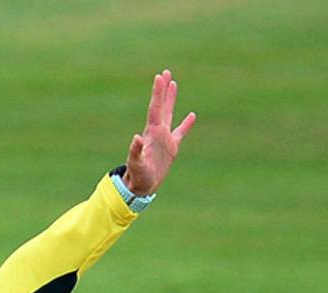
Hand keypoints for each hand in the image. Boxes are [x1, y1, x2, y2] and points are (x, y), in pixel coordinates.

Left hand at [124, 69, 195, 195]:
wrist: (141, 185)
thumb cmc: (138, 175)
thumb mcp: (136, 163)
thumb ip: (135, 151)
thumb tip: (136, 138)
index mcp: (151, 133)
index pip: (155, 108)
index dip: (157, 93)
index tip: (159, 77)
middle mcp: (157, 132)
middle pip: (161, 106)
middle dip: (163, 90)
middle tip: (165, 72)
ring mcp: (164, 138)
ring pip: (169, 114)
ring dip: (171, 99)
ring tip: (173, 84)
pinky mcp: (171, 147)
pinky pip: (181, 132)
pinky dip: (187, 124)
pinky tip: (192, 115)